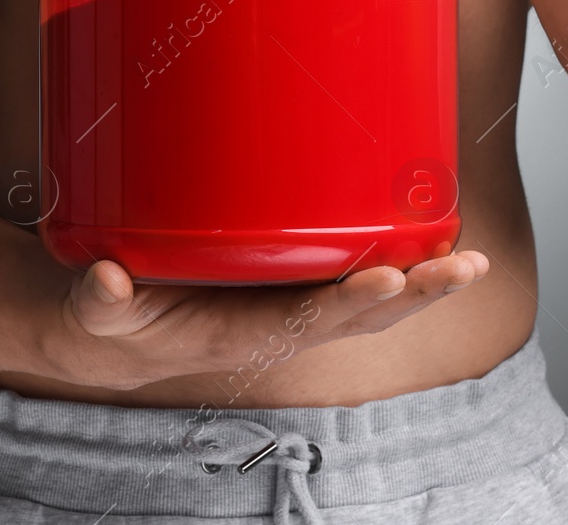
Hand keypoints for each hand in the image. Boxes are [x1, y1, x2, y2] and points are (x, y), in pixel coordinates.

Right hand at [38, 250, 489, 390]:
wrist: (115, 334)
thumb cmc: (112, 319)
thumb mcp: (96, 313)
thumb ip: (102, 301)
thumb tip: (107, 281)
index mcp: (235, 334)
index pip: (303, 321)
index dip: (348, 304)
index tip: (388, 281)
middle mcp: (274, 324)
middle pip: (359, 317)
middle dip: (415, 295)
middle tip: (466, 269)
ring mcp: (287, 305)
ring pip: (369, 302)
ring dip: (421, 283)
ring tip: (471, 260)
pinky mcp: (288, 283)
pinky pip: (352, 275)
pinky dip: (396, 261)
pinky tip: (430, 233)